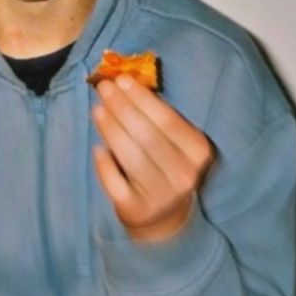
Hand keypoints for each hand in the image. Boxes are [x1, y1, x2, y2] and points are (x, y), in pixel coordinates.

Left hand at [92, 74, 213, 241]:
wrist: (164, 217)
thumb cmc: (165, 163)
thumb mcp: (172, 140)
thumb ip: (155, 115)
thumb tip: (123, 81)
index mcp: (198, 151)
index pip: (167, 119)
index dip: (142, 98)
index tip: (121, 79)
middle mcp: (184, 175)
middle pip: (147, 135)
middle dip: (122, 107)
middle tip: (103, 88)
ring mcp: (161, 195)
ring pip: (131, 156)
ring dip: (110, 129)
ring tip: (97, 110)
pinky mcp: (137, 210)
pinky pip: (115, 183)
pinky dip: (105, 164)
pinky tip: (98, 148)